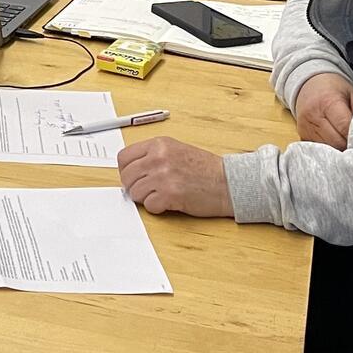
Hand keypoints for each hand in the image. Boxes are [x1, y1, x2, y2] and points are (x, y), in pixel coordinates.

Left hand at [117, 137, 233, 217]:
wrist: (229, 182)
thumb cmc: (206, 169)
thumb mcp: (176, 150)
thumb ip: (153, 156)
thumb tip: (131, 168)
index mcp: (159, 144)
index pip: (124, 157)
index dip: (125, 171)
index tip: (133, 178)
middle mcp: (159, 157)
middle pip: (127, 176)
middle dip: (135, 186)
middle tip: (149, 190)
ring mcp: (163, 175)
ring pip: (135, 192)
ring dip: (146, 198)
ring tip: (163, 195)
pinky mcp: (169, 194)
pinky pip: (148, 206)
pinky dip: (157, 208)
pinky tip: (170, 202)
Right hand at [293, 73, 352, 149]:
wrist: (309, 85)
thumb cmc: (334, 89)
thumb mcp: (352, 94)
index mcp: (328, 102)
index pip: (345, 127)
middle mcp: (314, 116)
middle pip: (336, 141)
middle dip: (350, 145)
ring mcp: (306, 127)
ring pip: (328, 148)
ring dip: (341, 148)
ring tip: (350, 143)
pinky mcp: (303, 135)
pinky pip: (320, 149)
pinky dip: (331, 149)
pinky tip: (338, 143)